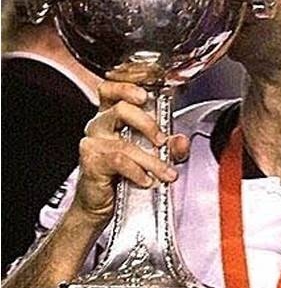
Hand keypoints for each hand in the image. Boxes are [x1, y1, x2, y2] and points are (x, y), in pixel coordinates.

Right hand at [74, 80, 189, 224]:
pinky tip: (146, 179)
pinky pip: (118, 161)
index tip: (145, 93)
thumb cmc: (122, 173)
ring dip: (151, 160)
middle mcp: (99, 124)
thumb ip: (170, 146)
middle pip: (120, 108)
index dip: (127, 85)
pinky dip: (137, 171)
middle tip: (162, 140)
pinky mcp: (92, 162)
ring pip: (125, 142)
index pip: (112, 88)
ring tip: (165, 172)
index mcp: (111, 114)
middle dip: (148, 123)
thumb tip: (181, 141)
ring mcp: (93, 143)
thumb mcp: (153, 154)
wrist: (100, 202)